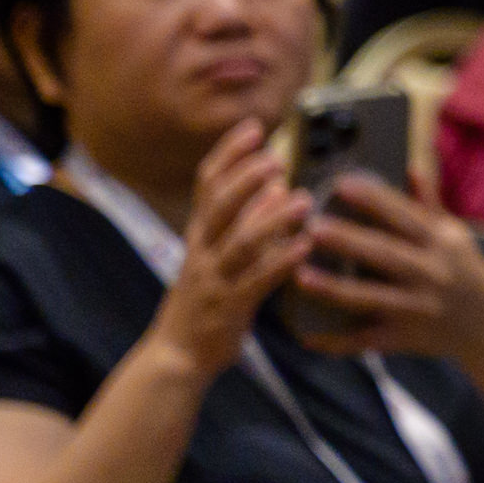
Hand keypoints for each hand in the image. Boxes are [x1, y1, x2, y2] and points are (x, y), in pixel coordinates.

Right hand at [145, 121, 309, 377]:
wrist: (178, 355)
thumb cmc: (208, 301)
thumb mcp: (221, 256)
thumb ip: (248, 222)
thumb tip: (279, 186)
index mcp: (200, 234)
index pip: (208, 184)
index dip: (229, 153)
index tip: (253, 127)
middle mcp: (202, 251)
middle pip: (219, 206)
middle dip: (245, 178)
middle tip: (275, 158)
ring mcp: (214, 279)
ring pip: (240, 242)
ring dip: (272, 218)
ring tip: (302, 199)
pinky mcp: (229, 307)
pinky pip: (257, 281)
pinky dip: (281, 261)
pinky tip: (305, 247)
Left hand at [291, 174, 483, 359]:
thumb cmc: (467, 272)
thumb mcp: (456, 235)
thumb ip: (430, 203)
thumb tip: (411, 166)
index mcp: (441, 242)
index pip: (405, 215)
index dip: (373, 199)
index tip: (341, 184)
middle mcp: (431, 273)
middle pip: (384, 254)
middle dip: (348, 241)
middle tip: (311, 227)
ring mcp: (418, 308)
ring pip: (370, 298)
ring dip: (334, 288)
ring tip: (300, 276)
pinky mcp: (406, 338)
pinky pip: (367, 340)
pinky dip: (337, 342)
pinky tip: (308, 336)